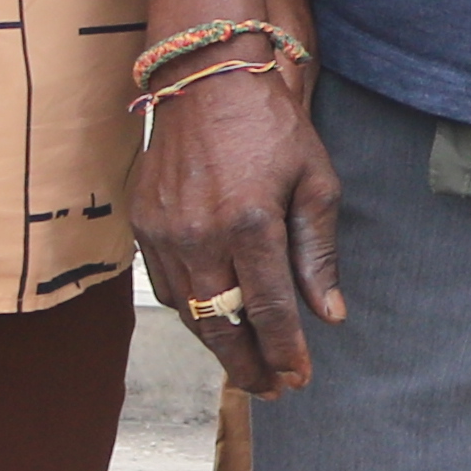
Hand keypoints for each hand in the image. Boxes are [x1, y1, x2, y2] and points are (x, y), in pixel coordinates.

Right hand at [137, 69, 347, 394]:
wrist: (205, 79)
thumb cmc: (272, 127)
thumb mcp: (315, 182)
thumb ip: (319, 253)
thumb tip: (329, 314)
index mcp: (251, 224)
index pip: (269, 309)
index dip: (285, 351)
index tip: (299, 379)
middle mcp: (200, 235)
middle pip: (222, 325)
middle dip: (248, 366)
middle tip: (271, 391)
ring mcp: (164, 233)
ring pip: (190, 312)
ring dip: (218, 346)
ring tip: (247, 366)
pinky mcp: (141, 226)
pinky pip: (166, 287)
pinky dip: (191, 312)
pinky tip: (213, 322)